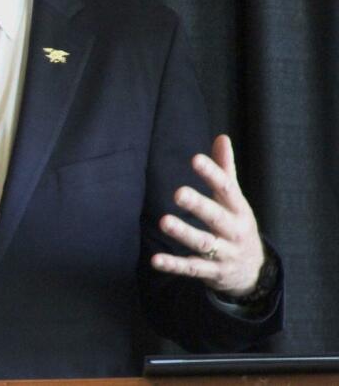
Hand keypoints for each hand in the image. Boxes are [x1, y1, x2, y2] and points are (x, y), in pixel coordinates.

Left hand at [151, 134, 264, 295]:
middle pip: (216, 217)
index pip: (227, 189)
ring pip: (203, 243)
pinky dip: (174, 265)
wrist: (254, 272)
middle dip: (199, 206)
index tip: (195, 159)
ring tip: (164, 222)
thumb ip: (225, 170)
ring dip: (184, 233)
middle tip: (178, 193)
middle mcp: (234, 231)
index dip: (212, 174)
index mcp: (239, 210)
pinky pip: (192, 269)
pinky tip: (155, 260)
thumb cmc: (237, 225)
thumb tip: (221, 137)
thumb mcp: (235, 199)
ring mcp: (224, 254)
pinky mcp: (212, 273)